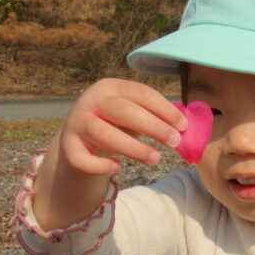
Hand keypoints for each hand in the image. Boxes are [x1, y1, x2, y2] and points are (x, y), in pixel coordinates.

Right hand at [32, 79, 186, 229]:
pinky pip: (83, 159)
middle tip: (175, 141)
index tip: (184, 125)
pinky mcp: (68, 146)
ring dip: (134, 148)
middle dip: (153, 126)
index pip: (141, 93)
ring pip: (104, 134)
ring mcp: (77, 123)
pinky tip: (117, 167)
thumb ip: (156, 117)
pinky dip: (100, 165)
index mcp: (111, 87)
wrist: (78, 138)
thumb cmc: (115, 124)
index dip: (164, 109)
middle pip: (124, 111)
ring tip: (155, 159)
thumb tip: (186, 128)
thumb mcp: (133, 114)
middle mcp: (91, 101)